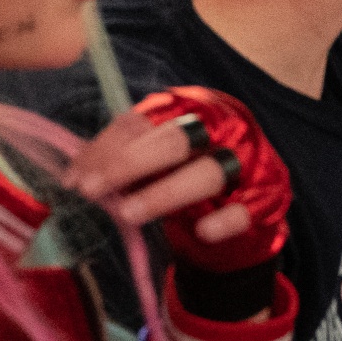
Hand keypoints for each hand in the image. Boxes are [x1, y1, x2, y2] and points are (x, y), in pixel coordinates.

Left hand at [66, 88, 283, 263]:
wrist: (243, 207)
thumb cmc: (187, 176)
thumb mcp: (155, 162)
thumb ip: (123, 160)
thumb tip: (75, 173)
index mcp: (191, 109)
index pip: (144, 122)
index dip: (107, 148)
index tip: (75, 178)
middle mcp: (222, 127)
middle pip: (175, 140)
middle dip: (129, 164)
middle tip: (91, 190)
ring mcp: (247, 162)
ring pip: (208, 172)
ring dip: (166, 192)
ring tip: (129, 213)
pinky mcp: (266, 197)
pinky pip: (245, 209)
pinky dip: (224, 220)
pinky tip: (203, 231)